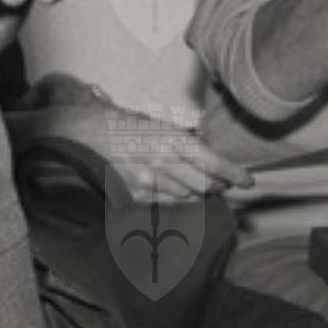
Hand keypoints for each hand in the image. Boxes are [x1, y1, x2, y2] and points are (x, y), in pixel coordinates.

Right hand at [82, 101, 253, 203]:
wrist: (79, 132)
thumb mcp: (158, 124)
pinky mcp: (131, 195)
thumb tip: (206, 155)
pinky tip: (176, 193)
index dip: (235, 175)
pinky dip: (175, 200)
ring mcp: (146, 181)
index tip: (248, 181)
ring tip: (202, 189)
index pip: (214, 163)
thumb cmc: (121, 123)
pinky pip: (164, 204)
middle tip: (224, 185)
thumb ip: (182, 142)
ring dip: (198, 195)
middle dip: (219, 187)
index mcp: (171, 138)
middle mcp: (161, 161)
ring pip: (186, 198)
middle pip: (204, 186)